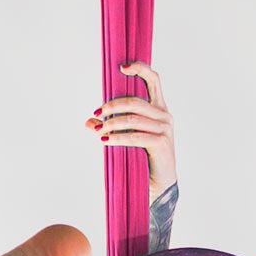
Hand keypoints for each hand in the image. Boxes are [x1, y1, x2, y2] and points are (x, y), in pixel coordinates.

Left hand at [88, 62, 176, 200]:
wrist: (160, 188)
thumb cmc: (145, 162)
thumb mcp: (129, 140)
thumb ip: (113, 127)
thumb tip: (90, 121)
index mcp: (160, 109)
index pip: (154, 80)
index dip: (139, 68)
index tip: (122, 67)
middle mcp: (165, 115)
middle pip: (134, 101)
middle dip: (112, 106)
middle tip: (97, 113)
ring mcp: (164, 129)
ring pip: (131, 118)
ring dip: (111, 124)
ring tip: (98, 130)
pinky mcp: (160, 142)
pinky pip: (133, 135)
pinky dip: (116, 137)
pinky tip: (104, 140)